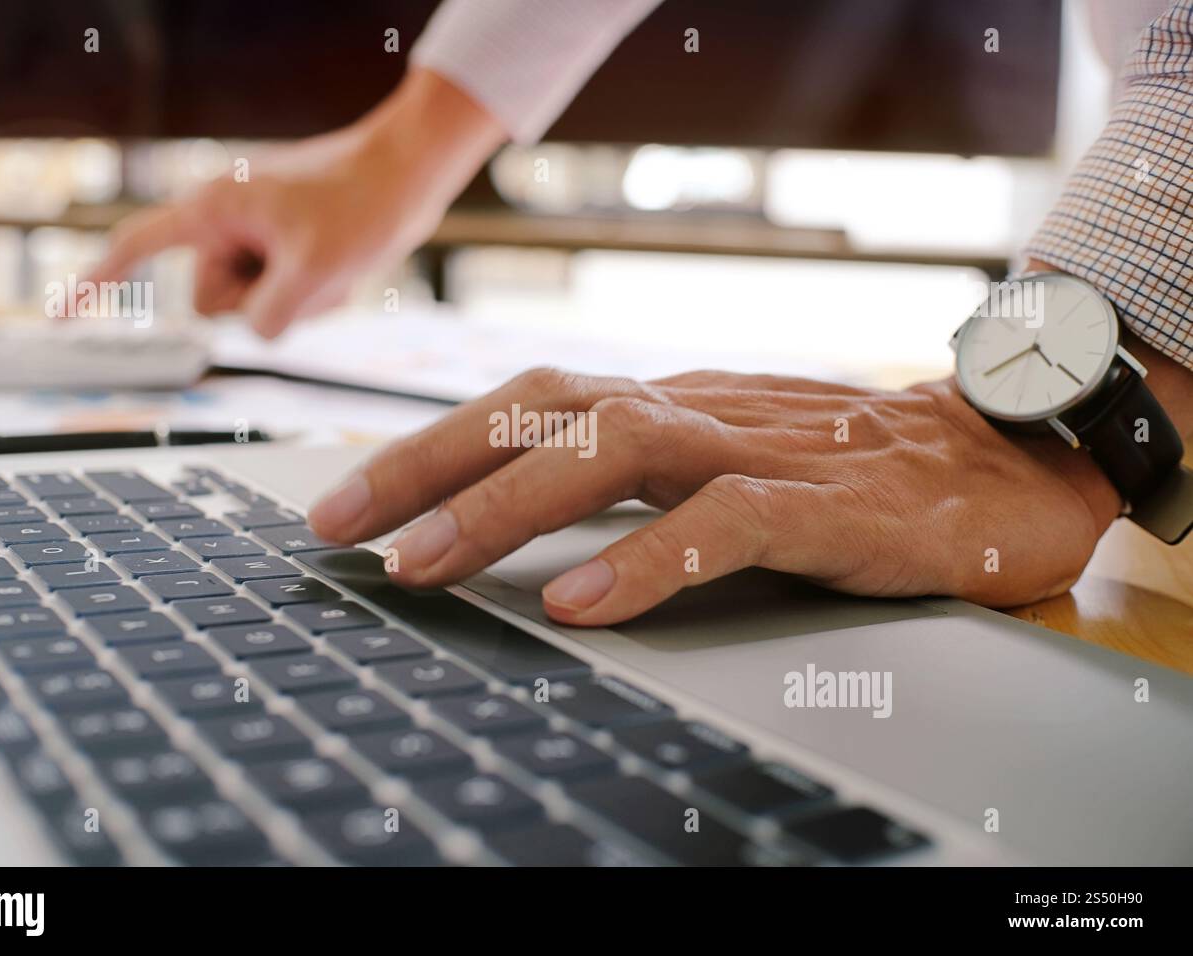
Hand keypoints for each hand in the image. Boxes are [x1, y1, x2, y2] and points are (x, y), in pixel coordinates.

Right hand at [88, 68, 505, 338]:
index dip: (98, 283)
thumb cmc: (363, 206)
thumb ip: (269, 317)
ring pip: (253, 307)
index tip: (63, 316)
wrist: (410, 177)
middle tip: (306, 270)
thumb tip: (255, 335)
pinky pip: (282, 298)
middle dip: (257, 303)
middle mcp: (228, 222)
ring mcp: (257, 238)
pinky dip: (310, 297)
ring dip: (293, 303)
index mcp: (215, 209)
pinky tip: (342, 271)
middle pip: (211, 301)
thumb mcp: (314, 272)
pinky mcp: (285, 250)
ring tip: (332, 266)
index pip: (139, 247)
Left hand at [307, 367, 1122, 625]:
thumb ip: (636, 483)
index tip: (343, 502)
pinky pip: (724, 522)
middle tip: (341, 529)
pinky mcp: (829, 502)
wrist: (1005, 459)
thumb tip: (517, 525)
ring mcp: (761, 448)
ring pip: (615, 448)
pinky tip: (581, 601)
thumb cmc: (851, 470)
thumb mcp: (724, 463)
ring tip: (425, 564)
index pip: (528, 399)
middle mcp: (698, 411)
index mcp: (670, 404)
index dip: (430, 443)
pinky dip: (645, 558)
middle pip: (543, 407)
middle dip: (430, 465)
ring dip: (506, 504)